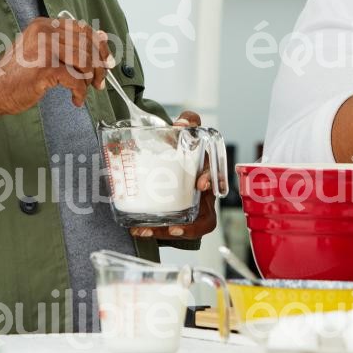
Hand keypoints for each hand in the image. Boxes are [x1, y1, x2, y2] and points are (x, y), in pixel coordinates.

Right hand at [0, 16, 113, 114]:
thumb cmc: (16, 73)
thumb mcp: (41, 50)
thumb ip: (68, 43)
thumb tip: (102, 37)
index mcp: (45, 25)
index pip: (84, 29)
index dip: (100, 45)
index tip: (107, 60)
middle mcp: (45, 32)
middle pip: (88, 45)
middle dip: (99, 66)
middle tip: (100, 81)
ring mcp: (45, 49)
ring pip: (85, 62)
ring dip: (90, 80)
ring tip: (85, 90)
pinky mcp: (45, 69)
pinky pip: (76, 80)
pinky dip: (80, 93)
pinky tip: (76, 99)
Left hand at [130, 111, 219, 241]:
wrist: (166, 155)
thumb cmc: (181, 146)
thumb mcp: (186, 130)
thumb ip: (189, 119)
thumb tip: (180, 123)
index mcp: (206, 174)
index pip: (216, 181)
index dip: (212, 182)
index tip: (201, 183)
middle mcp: (201, 196)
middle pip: (206, 219)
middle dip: (192, 227)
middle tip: (174, 227)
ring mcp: (189, 209)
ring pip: (187, 229)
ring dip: (167, 233)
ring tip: (147, 231)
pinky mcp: (174, 217)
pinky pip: (168, 230)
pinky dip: (154, 232)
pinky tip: (136, 229)